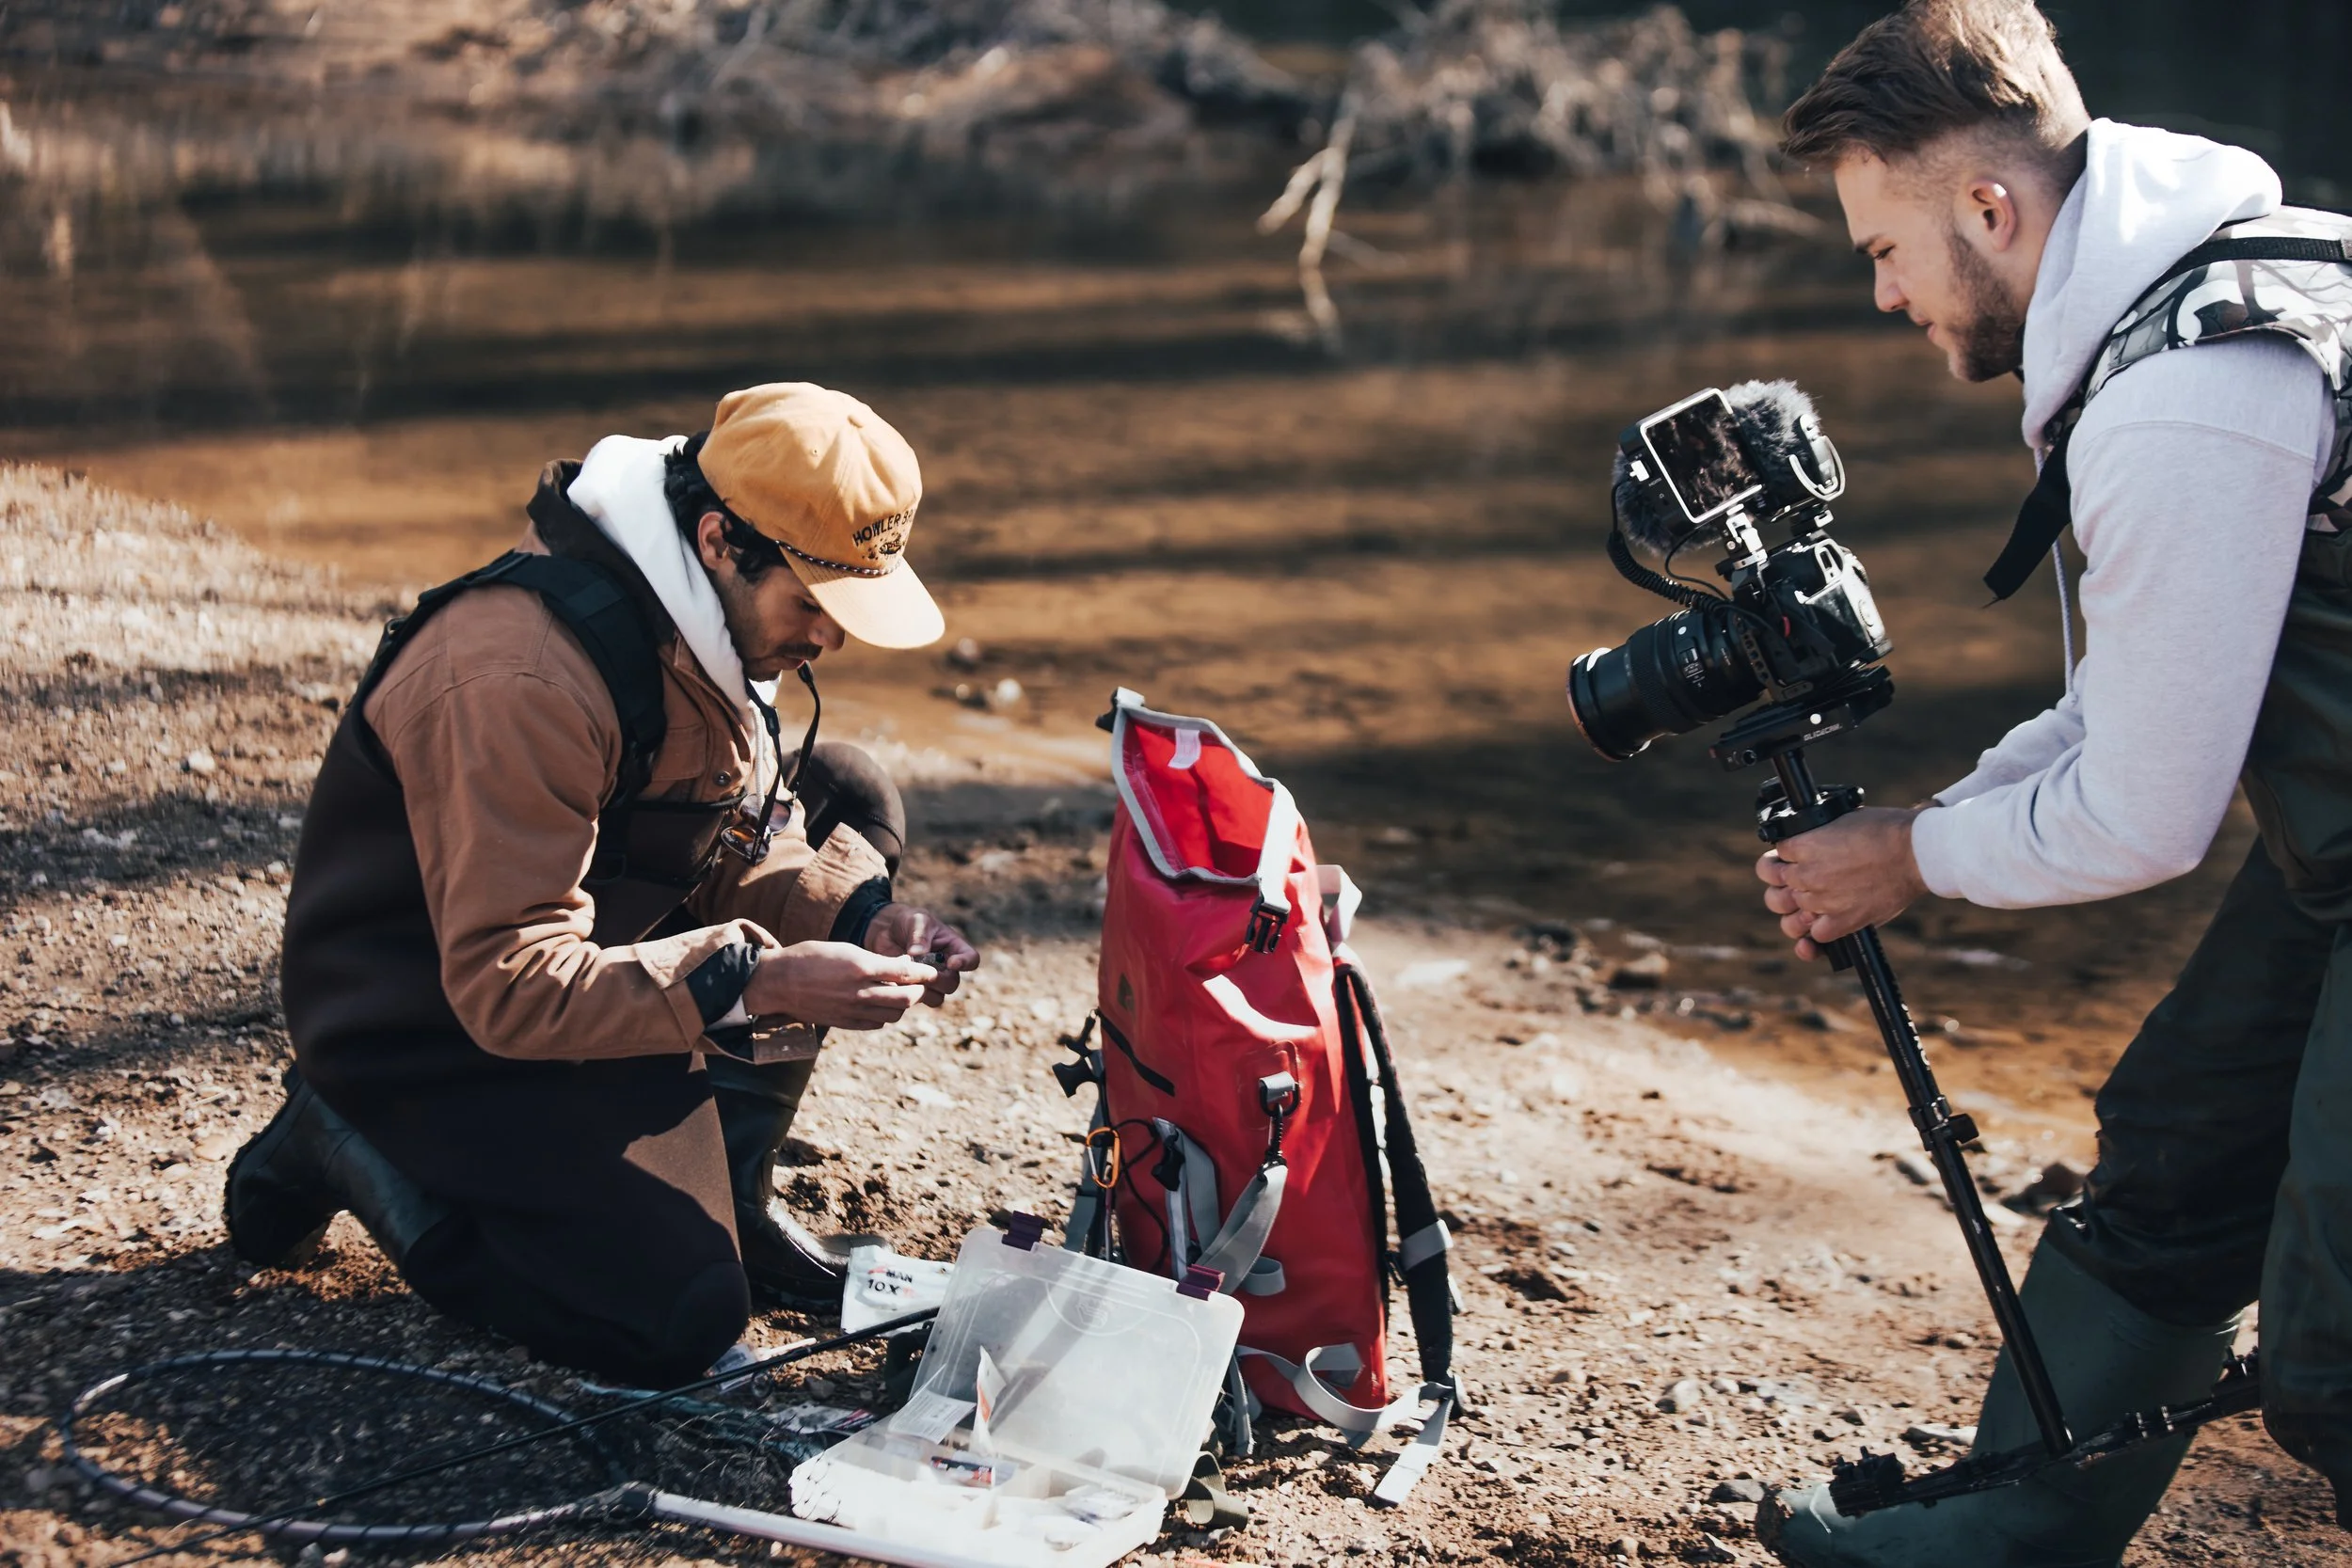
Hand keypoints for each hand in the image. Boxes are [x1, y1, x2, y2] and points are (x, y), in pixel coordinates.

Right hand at [742, 940, 937, 1029]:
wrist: (778, 982)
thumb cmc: (810, 957)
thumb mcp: (845, 949)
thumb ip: (875, 960)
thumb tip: (902, 967)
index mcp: (861, 967)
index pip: (906, 973)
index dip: (925, 972)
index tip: (933, 970)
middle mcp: (860, 991)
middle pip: (907, 998)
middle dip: (919, 990)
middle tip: (920, 984)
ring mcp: (853, 1010)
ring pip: (894, 1013)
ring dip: (902, 1003)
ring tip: (900, 992)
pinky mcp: (846, 1023)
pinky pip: (877, 1023)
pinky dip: (885, 1014)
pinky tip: (880, 1004)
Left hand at [864, 903, 980, 1006]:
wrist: (886, 932)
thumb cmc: (908, 922)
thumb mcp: (917, 921)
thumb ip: (919, 935)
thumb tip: (917, 953)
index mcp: (954, 948)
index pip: (971, 959)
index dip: (966, 963)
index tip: (952, 962)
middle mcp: (945, 969)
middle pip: (952, 983)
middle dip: (939, 980)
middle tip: (923, 971)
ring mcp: (930, 982)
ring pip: (936, 997)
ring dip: (922, 989)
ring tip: (906, 975)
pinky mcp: (913, 990)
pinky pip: (915, 1000)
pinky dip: (906, 994)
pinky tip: (895, 981)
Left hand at [1755, 806, 1927, 960]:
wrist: (1916, 852)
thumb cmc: (1885, 830)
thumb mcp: (1841, 819)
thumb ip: (1819, 836)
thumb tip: (1813, 841)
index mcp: (1802, 845)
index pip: (1775, 857)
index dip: (1785, 859)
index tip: (1795, 861)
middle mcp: (1806, 874)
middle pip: (1776, 888)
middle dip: (1785, 886)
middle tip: (1801, 884)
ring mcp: (1821, 900)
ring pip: (1790, 917)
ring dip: (1798, 913)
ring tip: (1809, 908)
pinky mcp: (1842, 921)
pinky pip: (1817, 937)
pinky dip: (1820, 933)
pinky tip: (1828, 925)